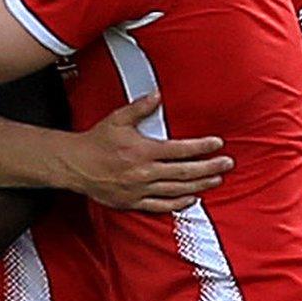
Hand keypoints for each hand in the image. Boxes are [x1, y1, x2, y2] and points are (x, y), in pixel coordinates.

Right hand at [61, 94, 230, 211]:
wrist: (74, 165)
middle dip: (209, 167)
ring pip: (177, 189)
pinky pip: (161, 205)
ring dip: (200, 185)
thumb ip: (139, 108)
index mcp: (142, 150)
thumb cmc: (96, 141)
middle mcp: (144, 172)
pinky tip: (192, 198)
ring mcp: (139, 189)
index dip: (201, 147)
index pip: (180, 150)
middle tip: (227, 164)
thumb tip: (158, 95)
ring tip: (216, 180)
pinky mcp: (132, 202)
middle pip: (185, 172)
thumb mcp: (117, 119)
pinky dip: (178, 203)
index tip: (217, 144)